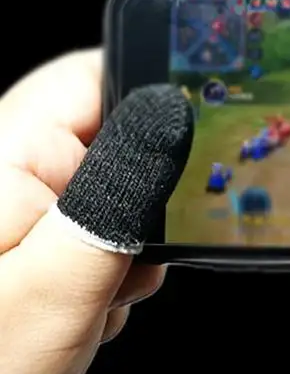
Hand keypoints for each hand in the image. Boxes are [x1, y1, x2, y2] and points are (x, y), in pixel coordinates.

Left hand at [0, 50, 185, 373]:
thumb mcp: (60, 283)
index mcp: (4, 151)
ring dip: (129, 234)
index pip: (97, 75)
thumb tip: (169, 108)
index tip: (186, 158)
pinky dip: (112, 256)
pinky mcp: (34, 230)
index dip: (157, 103)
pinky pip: (98, 217)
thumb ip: (118, 190)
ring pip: (117, 181)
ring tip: (101, 289)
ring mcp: (20, 200)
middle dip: (146, 192)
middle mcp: (8, 164)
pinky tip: (91, 298)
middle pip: (116, 131)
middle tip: (128, 254)